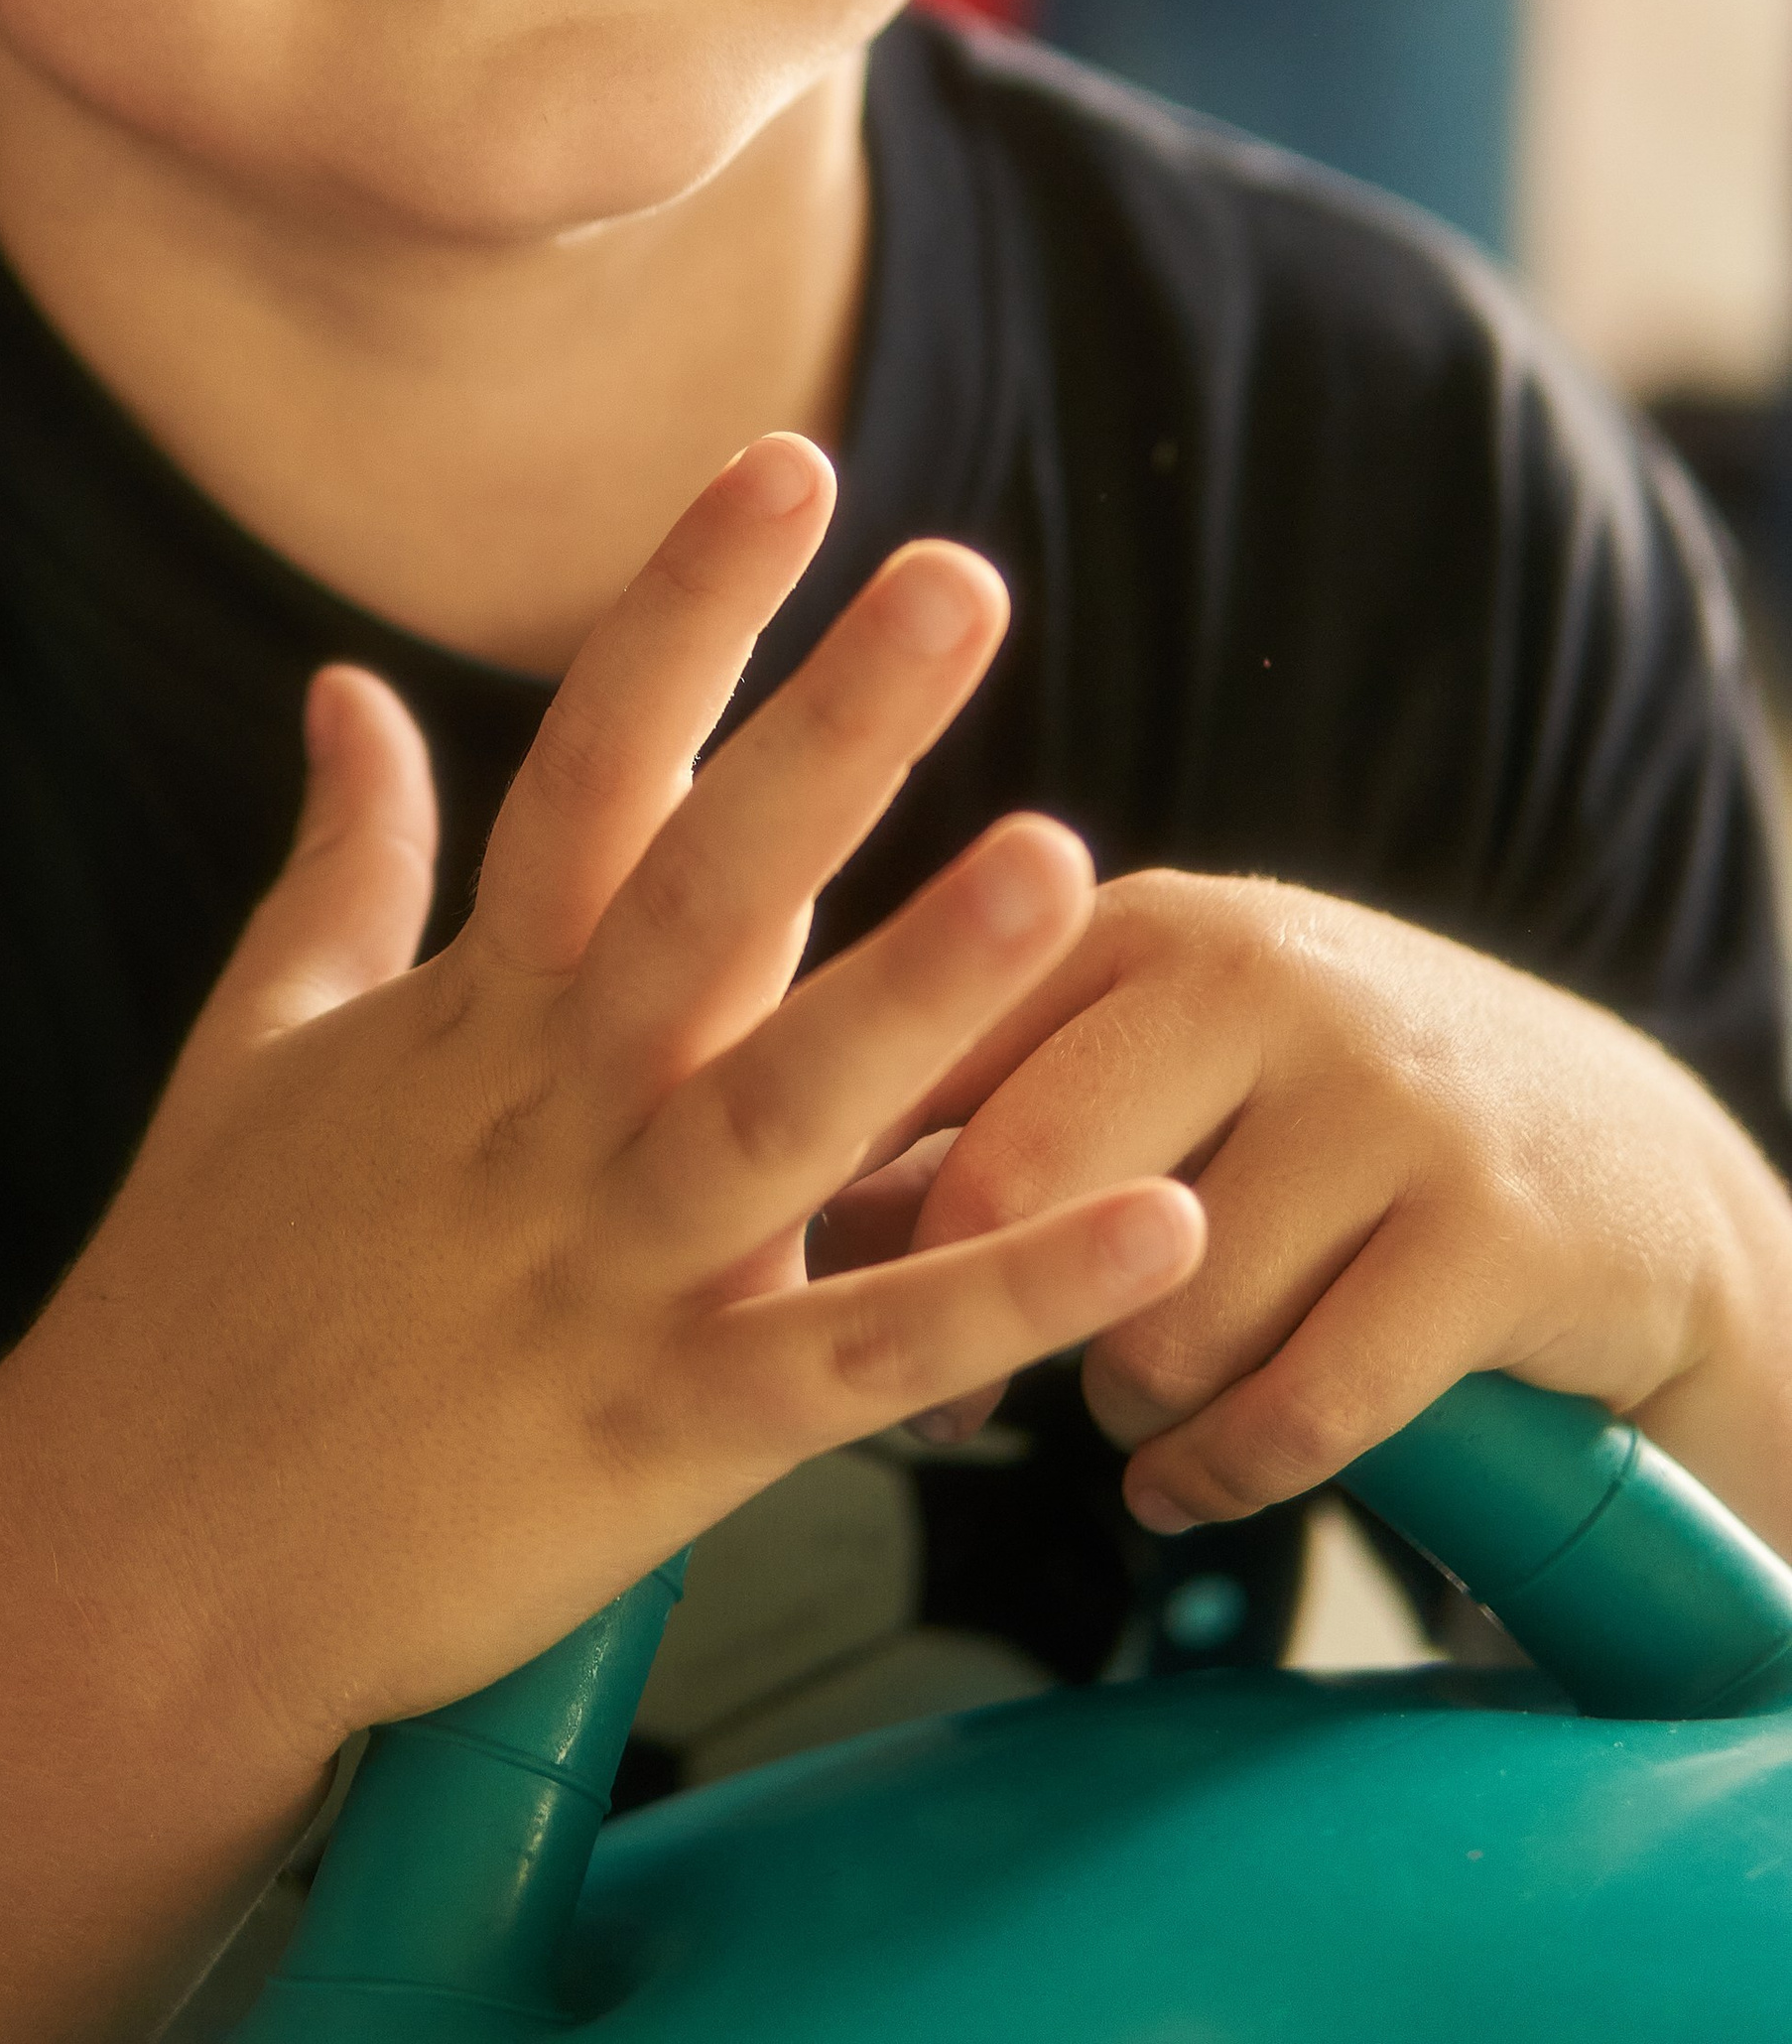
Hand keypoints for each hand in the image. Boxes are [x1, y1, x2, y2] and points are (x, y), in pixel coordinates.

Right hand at [58, 437, 1202, 1764]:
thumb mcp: (255, 1044)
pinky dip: (1001, 1301)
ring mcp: (601, 1274)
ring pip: (780, 1110)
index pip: (587, 761)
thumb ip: (343, 860)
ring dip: (924, 992)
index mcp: (471, 1008)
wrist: (127, 1575)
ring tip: (1063, 867)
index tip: (790, 465)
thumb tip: (346, 684)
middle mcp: (546, 1113)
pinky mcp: (655, 1441)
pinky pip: (853, 1363)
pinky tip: (1153, 1227)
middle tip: (964, 582)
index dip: (686, 606)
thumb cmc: (199, 1295)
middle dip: (835, 731)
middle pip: (701, 890)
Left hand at [891, 873, 1791, 1551]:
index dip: (849, 1192)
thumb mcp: (1173, 1054)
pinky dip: (1220, 1474)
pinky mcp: (1490, 1229)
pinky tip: (1187, 1480)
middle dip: (975, 1314)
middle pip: (1026, 1175)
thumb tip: (777, 1205)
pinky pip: (1297, 1405)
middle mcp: (1259, 976)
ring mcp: (1384, 1095)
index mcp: (1146, 924)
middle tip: (965, 1394)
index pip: (935, 1045)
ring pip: (1162, 1314)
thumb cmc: (1327, 1120)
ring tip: (1141, 1403)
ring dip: (1128, 1404)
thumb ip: (995, 1098)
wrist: (1627, 1166)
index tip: (806, 1289)